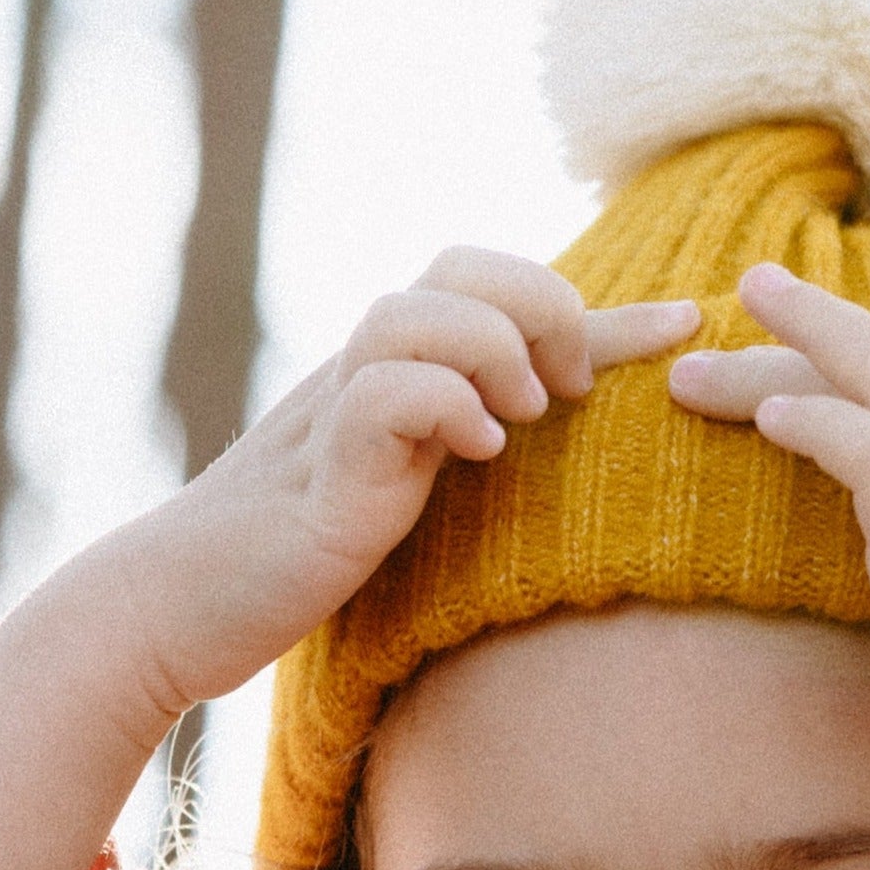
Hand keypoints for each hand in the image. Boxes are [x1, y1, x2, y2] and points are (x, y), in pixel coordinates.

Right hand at [121, 250, 701, 715]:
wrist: (178, 605)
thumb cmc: (293, 558)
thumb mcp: (403, 499)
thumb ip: (461, 459)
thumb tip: (546, 455)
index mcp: (396, 376)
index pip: (502, 300)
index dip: (605, 310)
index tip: (691, 322)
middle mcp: (365, 373)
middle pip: (460, 264)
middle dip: (539, 307)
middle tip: (564, 392)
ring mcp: (335, 415)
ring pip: (418, 308)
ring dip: (491, 347)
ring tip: (517, 418)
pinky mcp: (318, 474)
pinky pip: (386, 391)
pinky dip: (444, 404)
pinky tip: (478, 452)